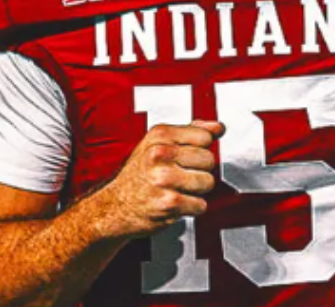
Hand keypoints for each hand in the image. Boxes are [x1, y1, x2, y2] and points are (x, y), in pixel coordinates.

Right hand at [92, 120, 224, 239]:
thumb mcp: (159, 143)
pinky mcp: (169, 203)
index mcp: (160, 135)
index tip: (188, 156)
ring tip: (180, 189)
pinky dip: (192, 208)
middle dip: (200, 170)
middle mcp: (160, 154)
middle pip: (209, 160)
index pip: (205, 137)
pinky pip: (201, 205)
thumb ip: (190, 132)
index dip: (201, 149)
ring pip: (208, 182)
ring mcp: (164, 179)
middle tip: (182, 175)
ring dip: (198, 191)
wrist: (116, 205)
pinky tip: (177, 203)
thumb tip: (218, 127)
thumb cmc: (141, 173)